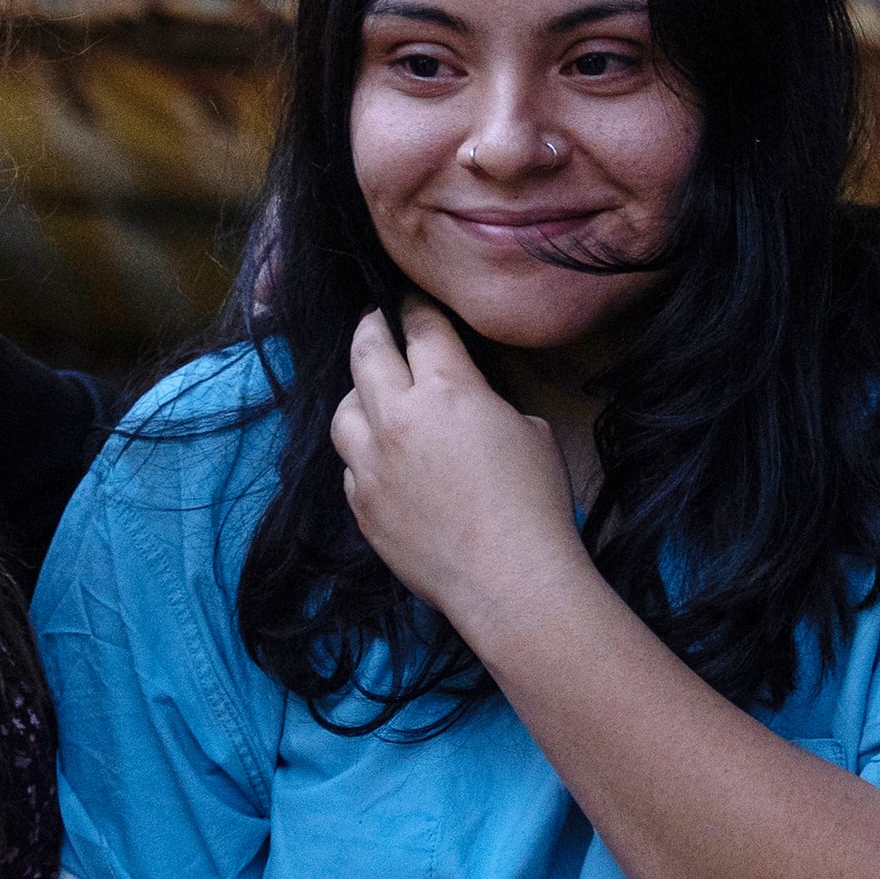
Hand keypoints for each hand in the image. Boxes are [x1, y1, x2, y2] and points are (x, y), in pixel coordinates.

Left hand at [327, 300, 582, 623]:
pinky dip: (364, 456)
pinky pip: (350, 467)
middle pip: (365, 352)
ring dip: (359, 396)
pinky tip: (383, 462)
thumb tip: (469, 409)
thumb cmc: (536, 504)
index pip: (421, 327)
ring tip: (372, 396)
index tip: (412, 298)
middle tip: (376, 321)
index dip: (415, 305)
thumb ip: (487, 406)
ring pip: (343, 411)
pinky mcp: (362, 506)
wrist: (510, 580)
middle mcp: (398, 418)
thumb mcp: (530, 430)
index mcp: (448, 389)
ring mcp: (371, 465)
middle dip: (370, 328)